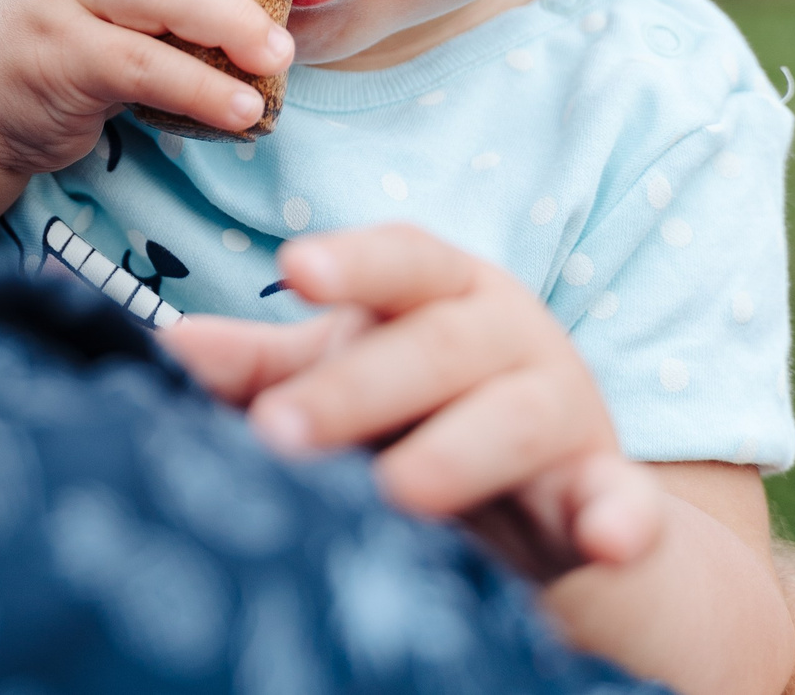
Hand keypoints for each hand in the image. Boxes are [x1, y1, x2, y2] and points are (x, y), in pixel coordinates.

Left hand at [161, 223, 666, 581]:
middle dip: (359, 386)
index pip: (403, 260)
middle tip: (280, 429)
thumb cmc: (428, 419)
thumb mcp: (350, 379)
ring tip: (397, 490)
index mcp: (446, 291)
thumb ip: (266, 365)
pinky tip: (606, 535)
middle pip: (441, 345)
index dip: (354, 262)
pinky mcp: (611, 497)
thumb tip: (171, 343)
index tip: (295, 269)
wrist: (564, 518)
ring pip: (519, 419)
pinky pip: (623, 503)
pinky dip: (620, 517)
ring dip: (458, 452)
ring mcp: (568, 415)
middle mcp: (512, 336)